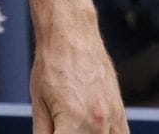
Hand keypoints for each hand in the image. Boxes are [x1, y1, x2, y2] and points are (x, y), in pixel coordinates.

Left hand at [29, 17, 127, 133]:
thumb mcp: (38, 103)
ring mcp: (112, 118)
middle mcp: (97, 123)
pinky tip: (92, 131)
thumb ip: (43, 132)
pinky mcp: (120, 112)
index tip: (51, 131)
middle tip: (61, 126)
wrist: (72, 35)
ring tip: (74, 126)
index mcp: (73, 122)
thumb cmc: (52, 64)